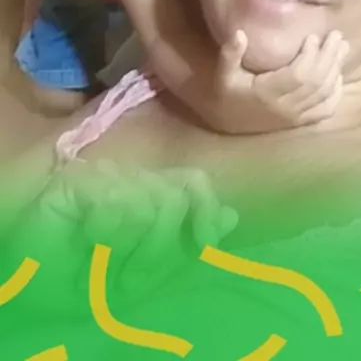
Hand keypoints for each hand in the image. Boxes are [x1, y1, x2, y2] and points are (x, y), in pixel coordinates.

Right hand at [4, 161, 237, 312]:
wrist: (29, 284)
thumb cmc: (86, 280)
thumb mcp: (144, 276)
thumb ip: (186, 248)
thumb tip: (230, 219)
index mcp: (152, 197)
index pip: (195, 184)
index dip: (205, 211)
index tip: (205, 245)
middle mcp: (133, 181)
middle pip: (176, 197)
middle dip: (159, 250)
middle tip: (129, 277)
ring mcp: (106, 177)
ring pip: (150, 202)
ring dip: (131, 249)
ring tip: (104, 262)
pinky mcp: (80, 181)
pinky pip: (117, 203)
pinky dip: (105, 232)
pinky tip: (88, 239)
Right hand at [217, 30, 348, 132]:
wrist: (227, 122)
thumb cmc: (226, 92)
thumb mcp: (224, 73)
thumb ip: (230, 54)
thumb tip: (240, 33)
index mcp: (267, 94)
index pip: (297, 76)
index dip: (310, 56)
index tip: (313, 36)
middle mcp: (285, 108)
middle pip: (316, 82)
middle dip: (329, 57)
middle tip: (337, 35)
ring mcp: (294, 117)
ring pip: (323, 94)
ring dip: (336, 70)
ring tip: (342, 47)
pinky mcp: (299, 122)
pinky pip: (325, 110)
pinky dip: (336, 93)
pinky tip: (339, 76)